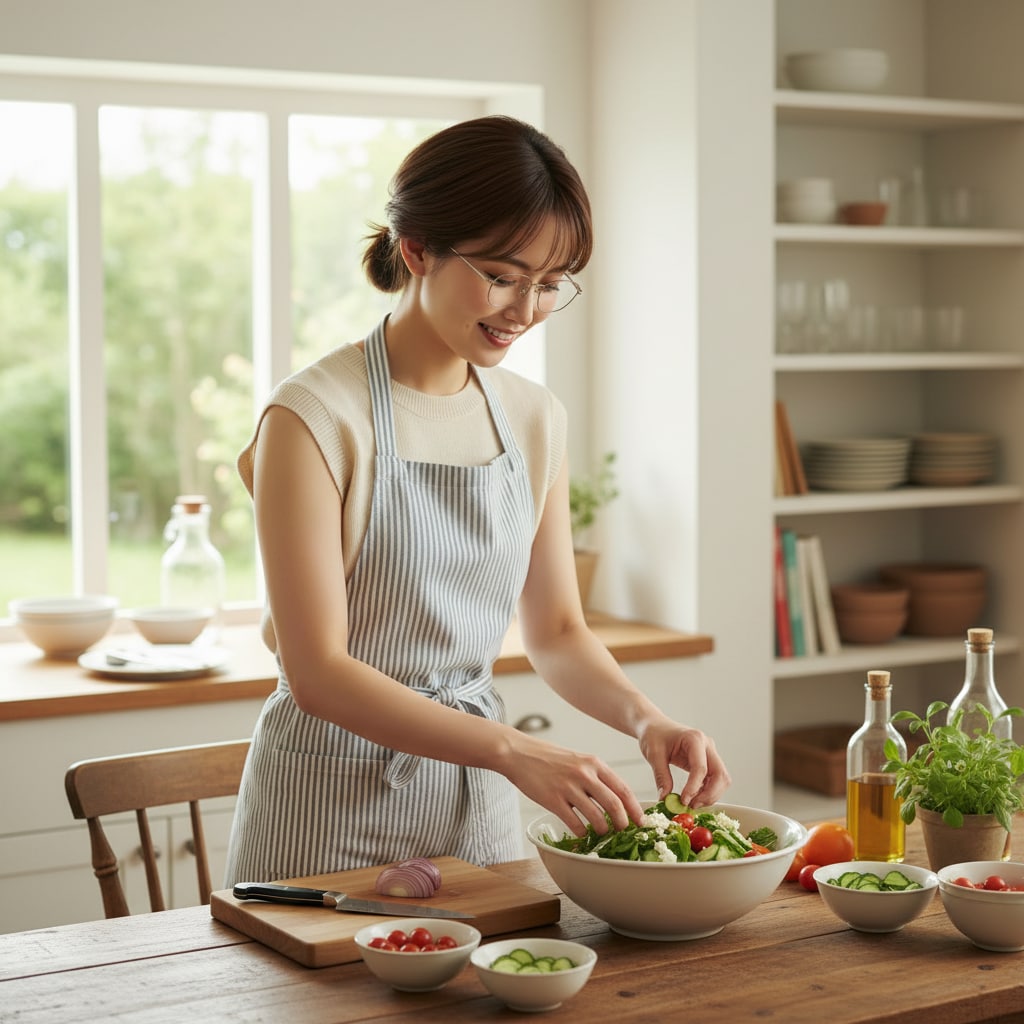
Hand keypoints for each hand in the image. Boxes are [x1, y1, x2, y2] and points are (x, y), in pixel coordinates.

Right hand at [501, 732, 644, 836]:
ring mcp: (568, 787)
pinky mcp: (553, 800)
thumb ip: (596, 776)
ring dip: (601, 830)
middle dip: (622, 823)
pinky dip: (581, 831)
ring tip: (600, 832)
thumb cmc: (550, 758)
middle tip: (623, 831)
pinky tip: (580, 832)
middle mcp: (584, 774)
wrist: (519, 753)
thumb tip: (615, 800)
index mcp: (593, 763)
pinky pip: (574, 823)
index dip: (634, 808)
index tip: (641, 821)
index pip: (622, 788)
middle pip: (613, 804)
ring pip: (596, 817)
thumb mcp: (578, 760)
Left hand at [638, 717, 730, 808]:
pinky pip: (715, 780)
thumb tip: (665, 799)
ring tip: (691, 803)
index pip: (701, 768)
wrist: (654, 726)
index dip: (694, 787)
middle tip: (691, 806)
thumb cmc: (653, 735)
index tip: (684, 801)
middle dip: (709, 794)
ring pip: (721, 779)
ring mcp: (709, 753)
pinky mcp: (707, 761)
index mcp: (694, 739)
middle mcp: (707, 745)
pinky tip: (693, 797)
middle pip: (720, 775)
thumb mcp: (653, 755)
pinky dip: (707, 791)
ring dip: (710, 795)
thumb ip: (661, 776)